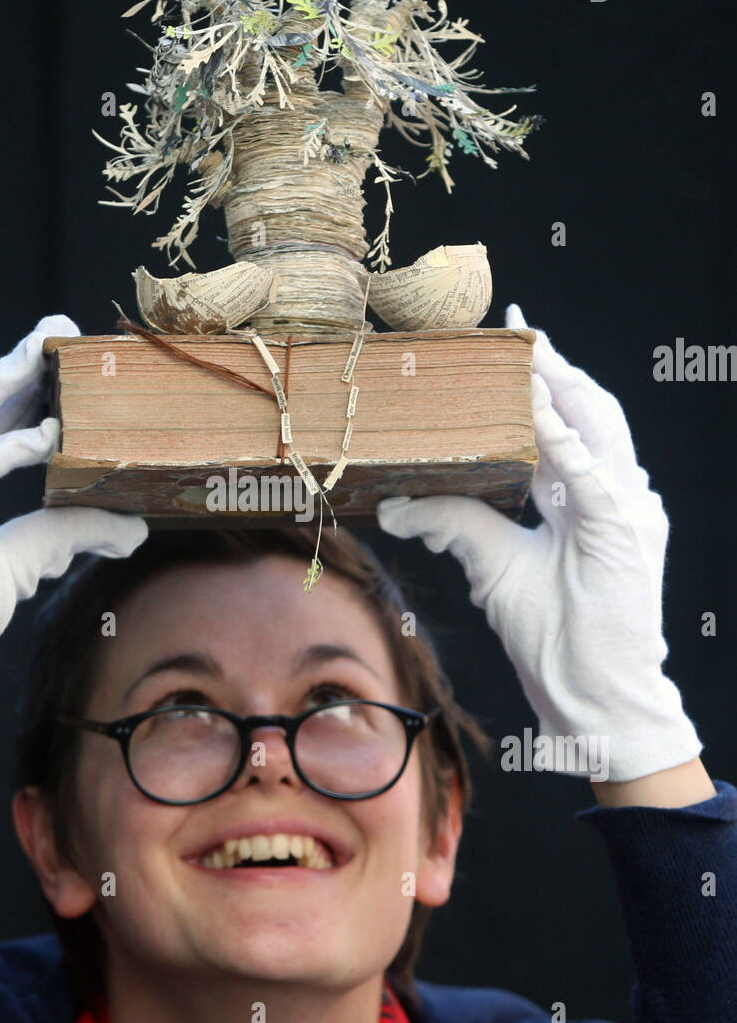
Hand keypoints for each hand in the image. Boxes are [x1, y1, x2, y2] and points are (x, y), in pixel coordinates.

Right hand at [0, 316, 147, 781]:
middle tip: (55, 330)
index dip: (15, 387)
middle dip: (12, 366)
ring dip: (6, 386)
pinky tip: (47, 437)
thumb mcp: (22, 562)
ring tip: (49, 359)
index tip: (54, 357)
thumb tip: (131, 524)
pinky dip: (6, 450)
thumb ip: (67, 531)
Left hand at [377, 304, 701, 781]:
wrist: (591, 694)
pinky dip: (566, 444)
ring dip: (560, 388)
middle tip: (515, 328)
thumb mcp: (491, 565)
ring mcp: (628, 510)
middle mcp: (614, 493)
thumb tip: (394, 506)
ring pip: (598, 428)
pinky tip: (539, 415)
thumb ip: (453, 523)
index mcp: (586, 496)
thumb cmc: (554, 633)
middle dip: (553, 367)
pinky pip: (594, 477)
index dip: (540, 380)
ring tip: (524, 352)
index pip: (566, 421)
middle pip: (589, 410)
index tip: (507, 340)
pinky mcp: (625, 534)